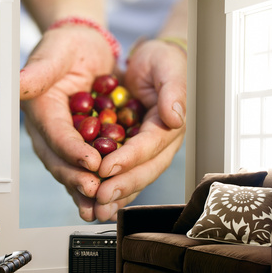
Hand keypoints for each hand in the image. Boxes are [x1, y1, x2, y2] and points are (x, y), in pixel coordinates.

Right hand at [20, 24, 114, 220]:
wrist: (83, 50)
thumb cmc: (68, 48)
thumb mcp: (55, 54)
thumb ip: (39, 72)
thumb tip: (19, 83)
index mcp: (42, 110)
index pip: (56, 135)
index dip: (72, 151)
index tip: (91, 163)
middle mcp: (50, 131)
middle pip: (61, 161)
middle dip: (78, 179)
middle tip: (97, 192)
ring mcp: (64, 141)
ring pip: (73, 170)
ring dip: (86, 191)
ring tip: (101, 207)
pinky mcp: (80, 145)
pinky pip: (87, 168)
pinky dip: (99, 183)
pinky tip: (111, 198)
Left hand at [94, 39, 186, 221]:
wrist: (152, 63)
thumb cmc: (161, 62)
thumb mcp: (168, 68)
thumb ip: (174, 91)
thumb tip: (175, 117)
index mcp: (170, 125)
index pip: (149, 146)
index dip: (128, 158)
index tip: (105, 167)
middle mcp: (161, 143)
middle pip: (144, 170)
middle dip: (122, 185)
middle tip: (100, 198)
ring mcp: (147, 151)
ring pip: (135, 178)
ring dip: (116, 196)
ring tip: (97, 210)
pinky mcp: (133, 152)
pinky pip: (124, 173)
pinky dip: (112, 187)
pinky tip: (96, 201)